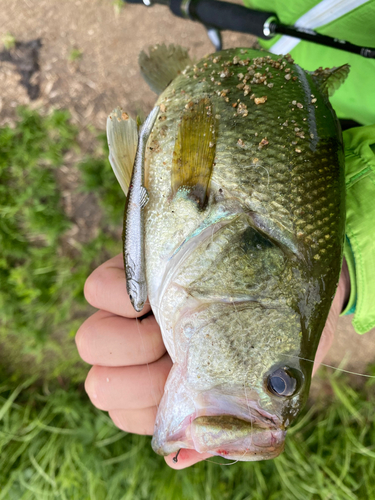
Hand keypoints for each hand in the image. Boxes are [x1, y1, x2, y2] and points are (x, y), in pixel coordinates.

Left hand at [76, 254, 349, 469]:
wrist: (292, 277)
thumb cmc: (280, 335)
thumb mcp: (266, 382)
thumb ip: (229, 424)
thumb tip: (179, 456)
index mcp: (163, 386)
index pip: (125, 414)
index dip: (151, 406)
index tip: (189, 385)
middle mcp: (138, 355)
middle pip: (98, 386)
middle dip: (140, 379)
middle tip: (181, 353)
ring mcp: (127, 315)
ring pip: (89, 342)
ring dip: (130, 341)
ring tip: (170, 322)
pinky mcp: (127, 273)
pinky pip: (96, 289)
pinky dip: (121, 295)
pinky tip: (156, 293)